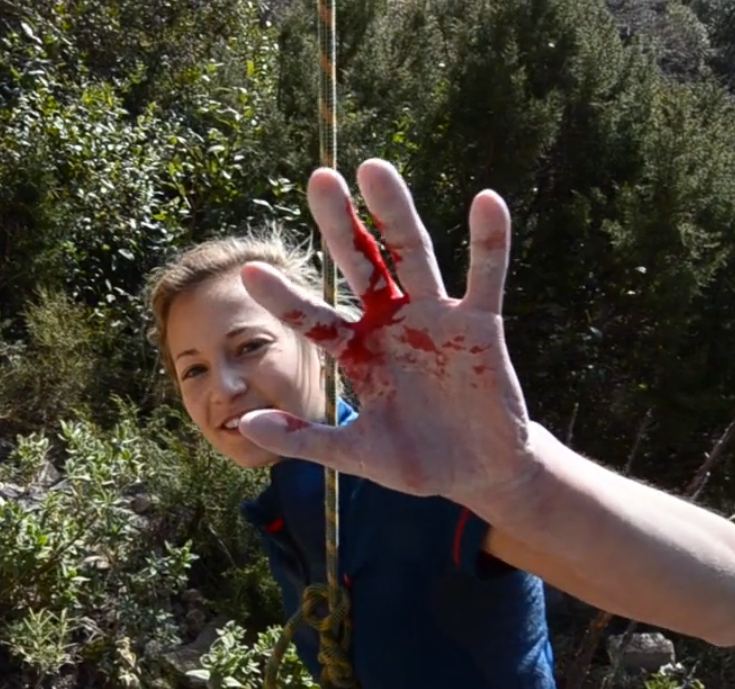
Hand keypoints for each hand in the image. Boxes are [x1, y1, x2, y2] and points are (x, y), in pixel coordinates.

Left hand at [236, 158, 538, 502]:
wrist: (477, 474)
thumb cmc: (413, 460)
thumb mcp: (356, 454)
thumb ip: (305, 441)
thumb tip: (245, 425)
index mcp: (355, 351)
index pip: (313, 318)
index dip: (284, 298)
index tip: (250, 271)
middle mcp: (390, 323)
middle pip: (361, 264)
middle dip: (340, 224)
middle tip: (318, 179)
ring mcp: (435, 319)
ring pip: (413, 256)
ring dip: (396, 213)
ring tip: (374, 168)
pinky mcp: (480, 326)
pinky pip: (484, 278)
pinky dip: (489, 242)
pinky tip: (487, 201)